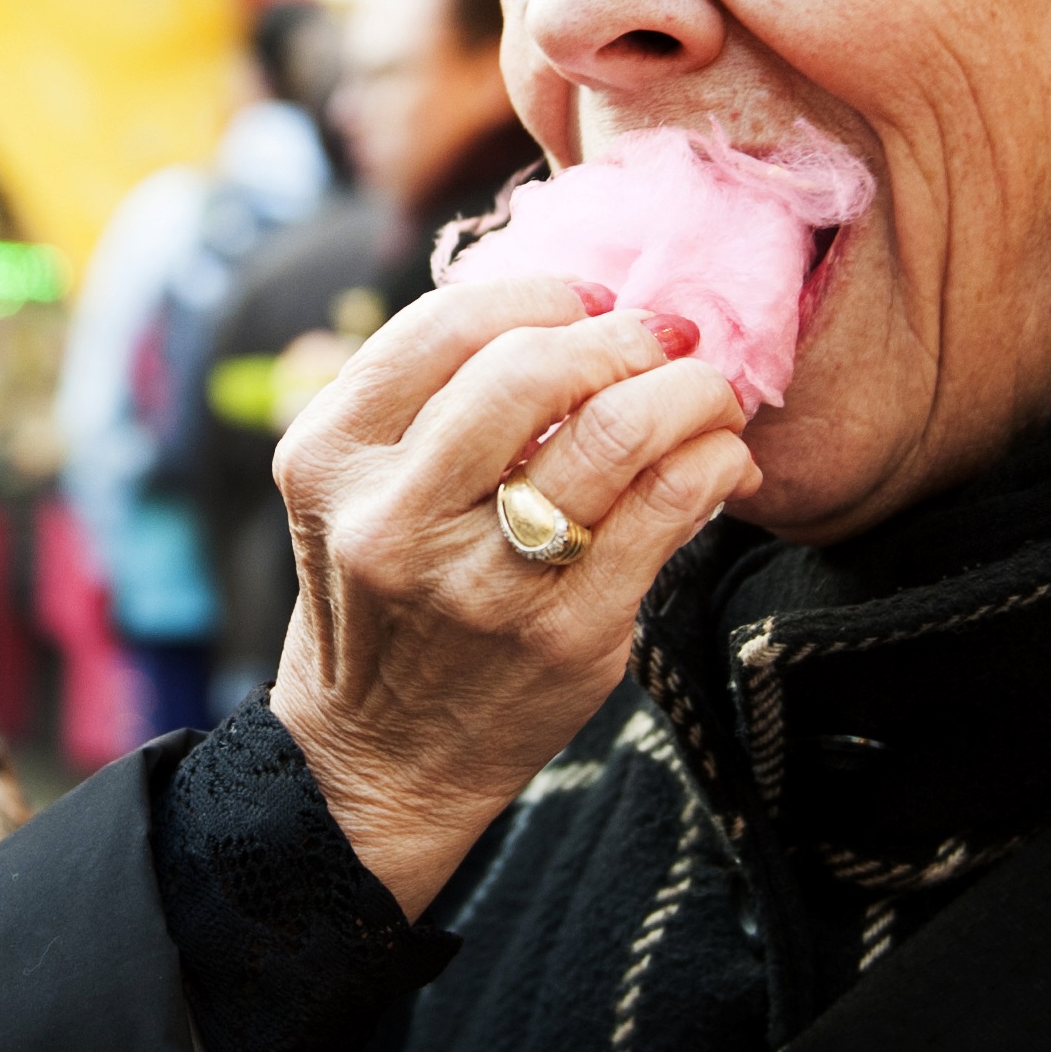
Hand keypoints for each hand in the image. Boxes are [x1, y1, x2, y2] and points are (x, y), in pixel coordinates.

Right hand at [269, 278, 754, 913]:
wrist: (379, 758)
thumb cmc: (386, 600)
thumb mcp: (359, 491)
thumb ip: (432, 404)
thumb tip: (585, 312)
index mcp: (331, 458)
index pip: (443, 327)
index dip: (538, 293)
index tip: (590, 300)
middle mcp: (394, 517)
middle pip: (532, 369)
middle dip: (621, 336)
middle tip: (662, 340)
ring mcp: (481, 582)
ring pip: (615, 433)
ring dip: (688, 391)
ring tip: (707, 393)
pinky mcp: (563, 634)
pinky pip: (668, 510)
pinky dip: (713, 461)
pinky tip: (719, 458)